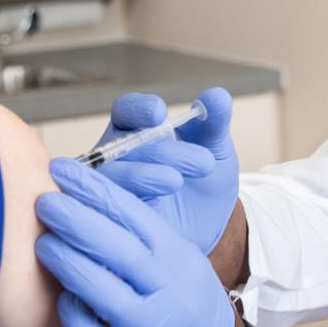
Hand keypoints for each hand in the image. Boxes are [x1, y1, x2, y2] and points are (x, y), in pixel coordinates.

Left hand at [35, 157, 236, 326]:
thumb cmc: (182, 297)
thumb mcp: (176, 255)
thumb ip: (140, 232)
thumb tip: (85, 196)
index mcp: (176, 255)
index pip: (133, 214)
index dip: (95, 189)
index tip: (62, 169)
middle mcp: (167, 289)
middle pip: (118, 249)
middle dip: (76, 220)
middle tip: (44, 201)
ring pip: (103, 292)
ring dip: (68, 264)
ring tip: (42, 244)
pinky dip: (73, 316)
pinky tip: (61, 300)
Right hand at [95, 87, 239, 253]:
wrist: (211, 231)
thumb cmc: (205, 183)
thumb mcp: (216, 151)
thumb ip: (215, 123)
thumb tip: (218, 95)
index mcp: (138, 132)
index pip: (126, 112)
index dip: (137, 110)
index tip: (159, 113)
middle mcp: (118, 158)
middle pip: (123, 145)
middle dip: (160, 150)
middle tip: (202, 161)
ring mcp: (112, 188)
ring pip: (113, 176)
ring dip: (142, 175)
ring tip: (175, 180)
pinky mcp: (113, 218)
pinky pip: (109, 209)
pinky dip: (129, 205)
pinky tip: (155, 206)